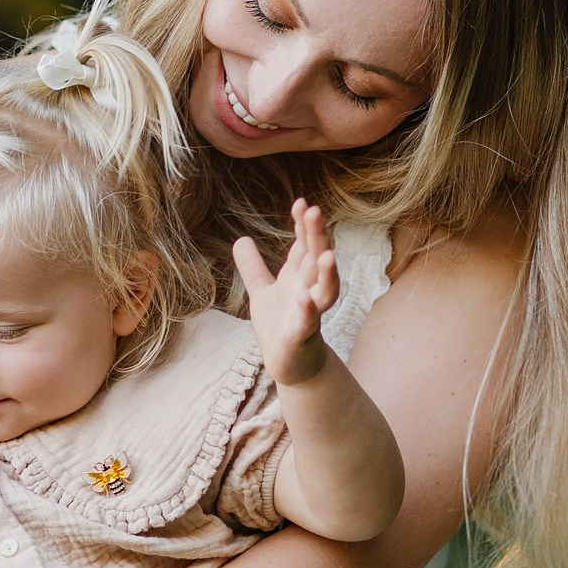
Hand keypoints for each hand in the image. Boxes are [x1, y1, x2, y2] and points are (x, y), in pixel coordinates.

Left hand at [234, 199, 338, 384]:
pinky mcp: (302, 336)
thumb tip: (240, 239)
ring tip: (327, 255)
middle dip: (317, 237)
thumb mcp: (261, 292)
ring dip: (327, 273)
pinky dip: (308, 311)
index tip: (301, 203)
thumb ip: (253, 267)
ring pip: (325, 290)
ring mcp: (309, 313)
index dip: (303, 225)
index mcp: (298, 277)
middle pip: (316, 259)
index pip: (304, 245)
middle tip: (315, 211)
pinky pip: (308, 322)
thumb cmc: (279, 325)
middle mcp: (308, 290)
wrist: (289, 365)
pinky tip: (304, 299)